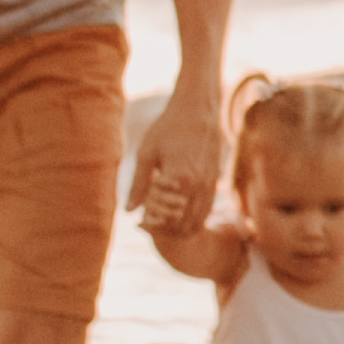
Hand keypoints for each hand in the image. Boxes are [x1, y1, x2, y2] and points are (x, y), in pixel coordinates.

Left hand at [132, 83, 226, 228]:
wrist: (198, 111)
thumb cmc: (168, 128)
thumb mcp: (146, 153)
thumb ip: (138, 185)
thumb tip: (128, 211)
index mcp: (179, 180)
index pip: (165, 220)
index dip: (151, 226)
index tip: (139, 222)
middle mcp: (198, 187)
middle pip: (182, 227)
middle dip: (164, 232)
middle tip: (149, 225)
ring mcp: (209, 186)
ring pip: (196, 223)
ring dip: (179, 230)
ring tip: (162, 223)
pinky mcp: (214, 182)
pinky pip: (205, 212)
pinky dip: (192, 220)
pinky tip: (177, 214)